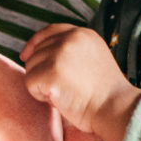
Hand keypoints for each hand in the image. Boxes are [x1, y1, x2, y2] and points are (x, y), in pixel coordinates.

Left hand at [21, 24, 140, 140]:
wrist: (115, 109)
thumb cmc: (104, 94)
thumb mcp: (93, 59)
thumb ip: (71, 51)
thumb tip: (38, 53)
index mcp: (83, 34)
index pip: (50, 31)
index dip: (35, 43)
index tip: (25, 55)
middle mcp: (70, 39)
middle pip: (37, 52)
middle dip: (42, 71)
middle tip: (65, 88)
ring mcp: (59, 54)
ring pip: (31, 68)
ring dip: (42, 84)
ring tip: (65, 93)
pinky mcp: (50, 73)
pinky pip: (30, 83)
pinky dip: (40, 95)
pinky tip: (60, 100)